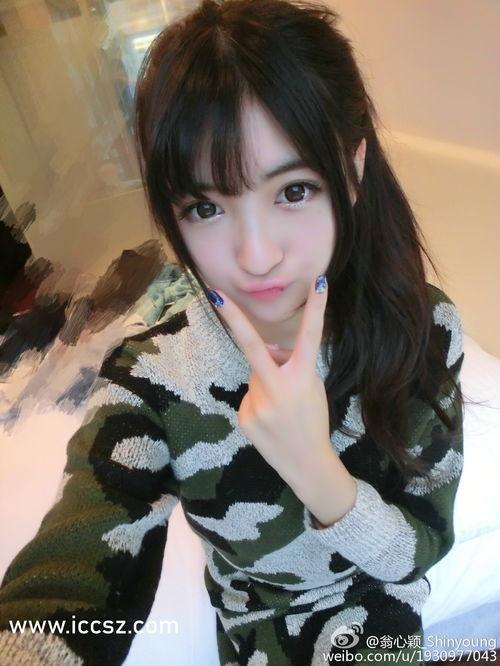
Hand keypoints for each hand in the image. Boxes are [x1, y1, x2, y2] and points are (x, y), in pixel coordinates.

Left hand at [210, 276, 333, 489]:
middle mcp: (278, 390)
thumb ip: (290, 365)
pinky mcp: (244, 418)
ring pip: (255, 375)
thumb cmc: (313, 420)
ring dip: (265, 381)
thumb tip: (267, 350)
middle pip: (253, 348)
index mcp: (303, 379)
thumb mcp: (312, 388)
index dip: (316, 309)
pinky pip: (248, 396)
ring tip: (280, 408)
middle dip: (233, 319)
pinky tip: (270, 419)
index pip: (310, 338)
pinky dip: (258, 401)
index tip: (319, 282)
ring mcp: (258, 405)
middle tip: (214, 294)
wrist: (307, 465)